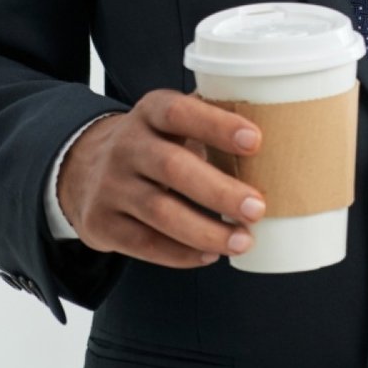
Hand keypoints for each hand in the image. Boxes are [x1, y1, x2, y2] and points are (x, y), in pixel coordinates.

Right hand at [56, 90, 267, 268]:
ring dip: (205, 231)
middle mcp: (126, 145)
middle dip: (219, 191)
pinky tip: (210, 255)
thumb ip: (215, 124)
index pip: (180, 112)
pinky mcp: (100, 223)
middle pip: (172, 168)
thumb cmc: (157, 142)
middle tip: (258, 208)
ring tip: (243, 241)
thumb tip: (282, 140)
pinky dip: (180, 253)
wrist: (85, 168)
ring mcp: (110, 186)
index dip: (217, 125)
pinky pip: (143, 243)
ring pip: (159, 212)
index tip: (256, 141)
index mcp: (151, 112)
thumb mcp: (177, 121)